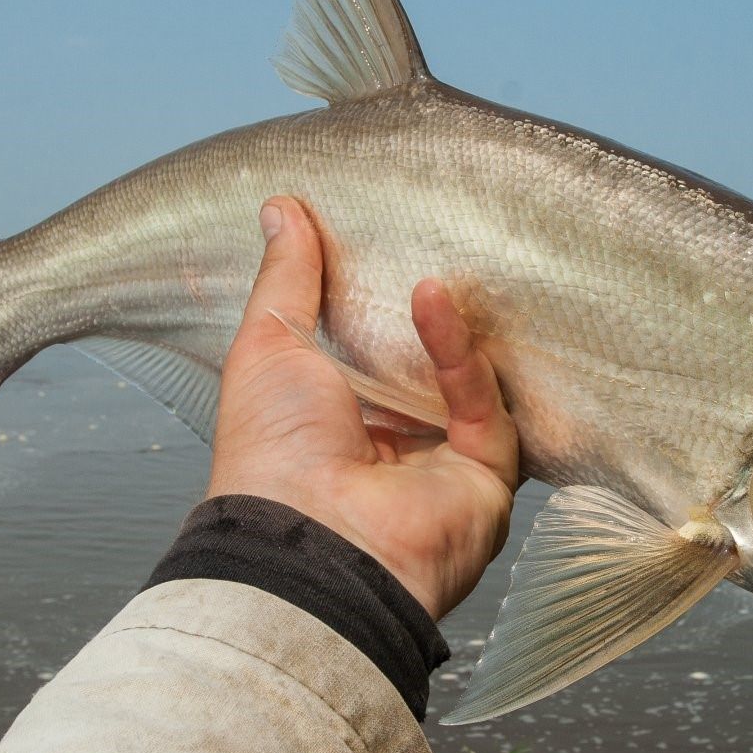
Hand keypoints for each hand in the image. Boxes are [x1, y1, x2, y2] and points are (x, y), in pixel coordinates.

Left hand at [206, 197, 520, 619]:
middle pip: (426, 369)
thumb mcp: (266, 347)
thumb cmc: (270, 457)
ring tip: (426, 268)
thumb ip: (286, 280)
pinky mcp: (486, 476)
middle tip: (425, 244)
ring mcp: (443, 466)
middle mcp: (394, 449)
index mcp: (337, 426)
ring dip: (447, 329)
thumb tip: (281, 208)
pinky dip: (461, 354)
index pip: (368, 356)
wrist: (312, 544)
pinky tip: (435, 301)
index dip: (373, 302)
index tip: (376, 243)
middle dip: (424, 314)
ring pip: (468, 384)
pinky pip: (484, 406)